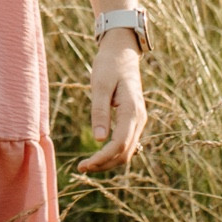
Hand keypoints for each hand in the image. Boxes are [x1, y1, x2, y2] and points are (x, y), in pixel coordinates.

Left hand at [76, 32, 147, 173]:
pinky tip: (99, 155)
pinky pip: (127, 143)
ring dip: (109, 161)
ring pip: (128, 151)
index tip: (83, 166)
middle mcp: (140, 118)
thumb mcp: (100, 85)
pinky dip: (114, 153)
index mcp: (132, 110)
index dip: (102, 158)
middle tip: (81, 168)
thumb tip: (99, 139)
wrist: (122, 52)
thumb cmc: (109, 66)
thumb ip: (100, 111)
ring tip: (87, 164)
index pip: (119, 144)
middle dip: (104, 164)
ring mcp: (139, 120)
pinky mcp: (134, 120)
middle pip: (125, 153)